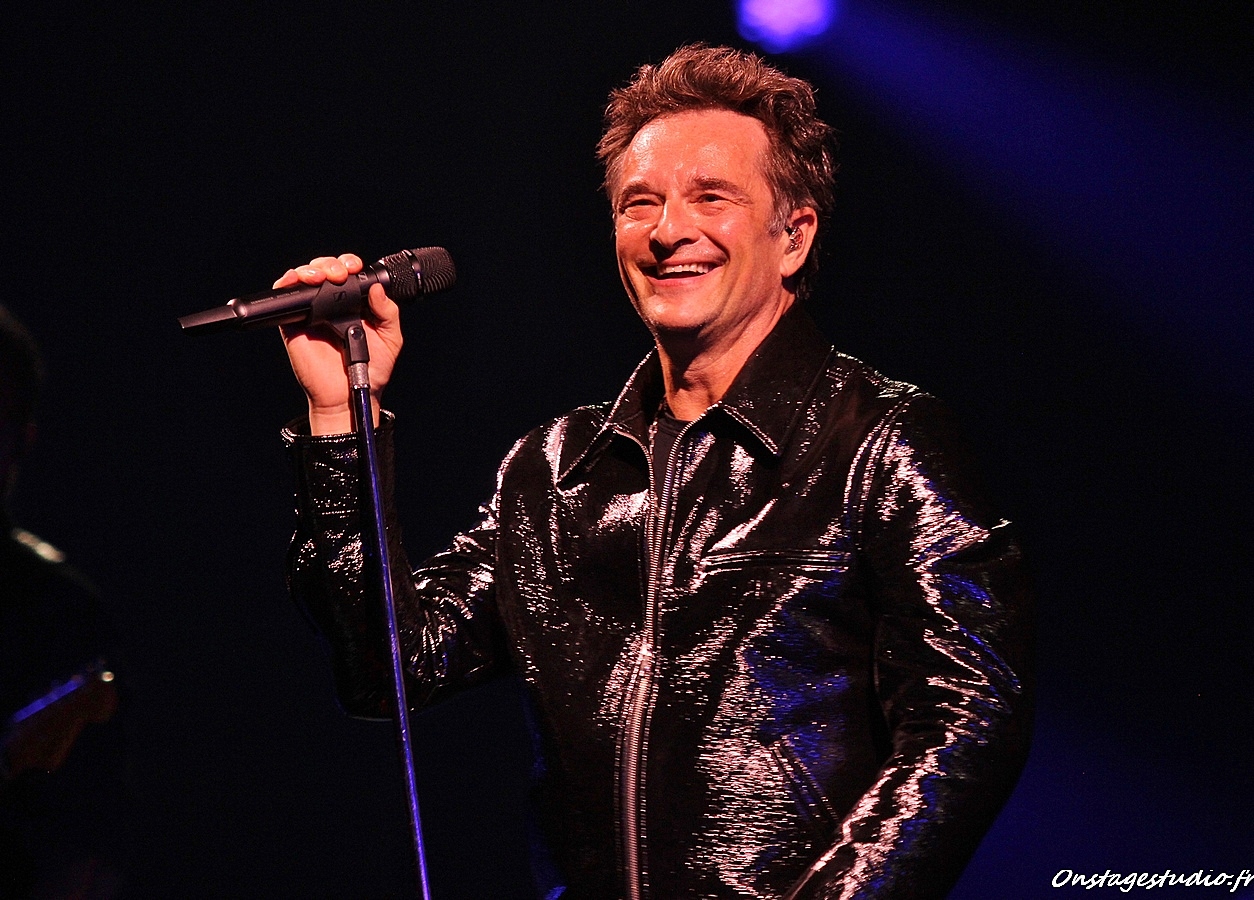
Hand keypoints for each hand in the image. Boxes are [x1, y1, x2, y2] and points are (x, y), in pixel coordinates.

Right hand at [276, 254, 403, 434]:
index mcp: (354, 304)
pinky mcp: (293, 325)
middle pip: (324, 269)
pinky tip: (297, 281)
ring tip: (322, 277)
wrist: (349, 395)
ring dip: (311, 269)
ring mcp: (311, 313)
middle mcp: (331, 305)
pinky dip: (287, 284)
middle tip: (340, 275)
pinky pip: (285, 299)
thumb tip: (377, 288)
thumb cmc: (371, 370)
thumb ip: (388, 312)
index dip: (348, 263)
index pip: (347, 273)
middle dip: (330, 264)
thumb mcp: (390, 338)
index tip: (355, 268)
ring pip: (304, 278)